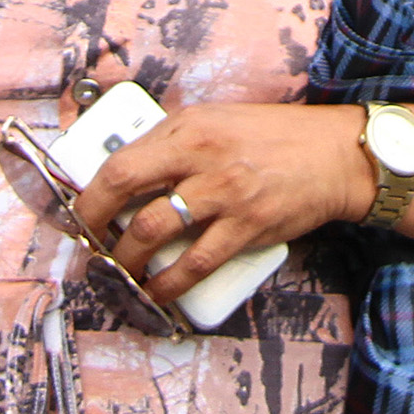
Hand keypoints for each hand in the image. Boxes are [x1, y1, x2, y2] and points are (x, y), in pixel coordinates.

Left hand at [72, 103, 374, 305]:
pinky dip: (169, 284)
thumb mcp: (217, 120)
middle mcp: (202, 156)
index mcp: (190, 127)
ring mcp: (225, 193)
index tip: (80, 214)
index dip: (90, 194)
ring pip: (154, 232)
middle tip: (92, 247)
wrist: (333, 156)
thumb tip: (127, 172)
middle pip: (126, 192)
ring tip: (121, 271)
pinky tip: (157, 292)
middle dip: (97, 228)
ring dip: (127, 260)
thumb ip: (175, 142)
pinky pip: (195, 264)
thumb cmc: (273, 138)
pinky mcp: (248, 227)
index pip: (121, 161)